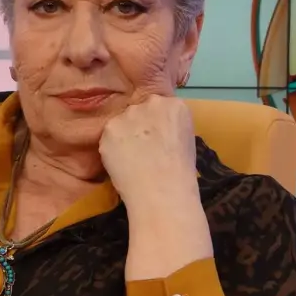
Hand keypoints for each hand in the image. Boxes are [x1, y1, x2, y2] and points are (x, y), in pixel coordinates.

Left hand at [99, 95, 197, 210]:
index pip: (160, 107)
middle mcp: (152, 103)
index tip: (157, 141)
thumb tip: (157, 130)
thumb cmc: (181, 174)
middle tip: (143, 150)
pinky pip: (109, 137)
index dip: (156, 125)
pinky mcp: (110, 128)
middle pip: (140, 110)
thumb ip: (170, 127)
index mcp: (175, 106)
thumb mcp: (187, 141)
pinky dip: (112, 149)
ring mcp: (129, 114)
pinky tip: (122, 164)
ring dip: (124, 136)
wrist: (162, 192)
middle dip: (139, 126)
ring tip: (131, 160)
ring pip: (122, 122)